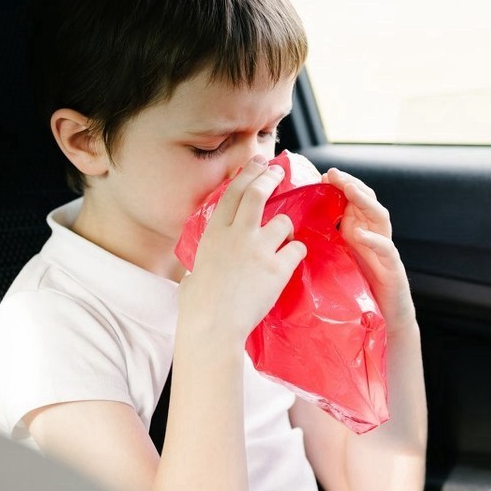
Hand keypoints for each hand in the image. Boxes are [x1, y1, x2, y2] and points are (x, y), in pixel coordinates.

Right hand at [178, 157, 307, 347]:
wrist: (213, 327)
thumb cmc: (197, 307)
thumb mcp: (194, 273)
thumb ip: (203, 263)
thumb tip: (198, 272)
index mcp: (214, 234)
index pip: (232, 193)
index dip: (247, 174)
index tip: (257, 164)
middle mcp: (237, 235)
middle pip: (257, 194)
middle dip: (270, 177)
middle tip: (278, 172)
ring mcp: (258, 250)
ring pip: (283, 222)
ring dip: (286, 227)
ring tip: (284, 238)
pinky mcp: (277, 269)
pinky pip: (297, 249)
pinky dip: (297, 252)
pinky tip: (293, 258)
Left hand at [323, 168, 415, 331]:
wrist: (383, 318)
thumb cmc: (356, 288)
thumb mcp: (336, 260)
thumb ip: (324, 241)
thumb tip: (292, 228)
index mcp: (359, 231)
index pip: (352, 199)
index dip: (339, 185)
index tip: (321, 176)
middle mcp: (374, 235)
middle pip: (367, 201)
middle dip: (351, 185)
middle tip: (333, 174)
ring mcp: (385, 250)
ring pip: (380, 216)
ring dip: (365, 201)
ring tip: (350, 191)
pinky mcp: (393, 269)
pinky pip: (386, 249)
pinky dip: (375, 240)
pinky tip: (360, 234)